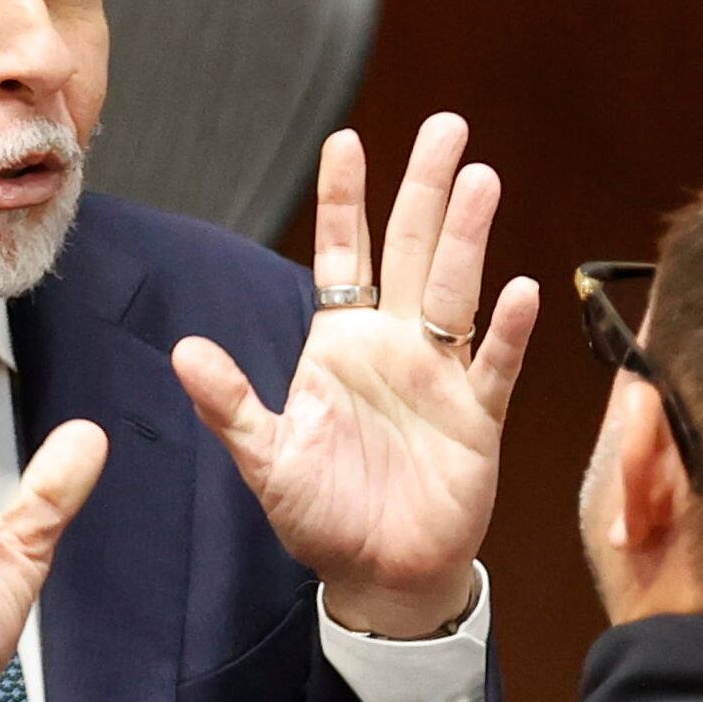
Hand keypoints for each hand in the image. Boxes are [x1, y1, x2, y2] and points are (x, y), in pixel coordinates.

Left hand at [174, 116, 540, 638]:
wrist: (380, 575)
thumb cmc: (322, 516)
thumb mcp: (266, 459)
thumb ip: (232, 405)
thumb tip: (184, 352)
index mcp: (340, 345)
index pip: (344, 255)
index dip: (344, 199)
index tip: (346, 140)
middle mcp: (395, 346)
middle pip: (413, 251)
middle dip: (426, 188)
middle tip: (445, 126)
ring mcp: (440, 377)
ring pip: (456, 291)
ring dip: (467, 237)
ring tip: (481, 179)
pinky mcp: (476, 419)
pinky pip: (493, 365)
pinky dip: (505, 331)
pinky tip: (518, 290)